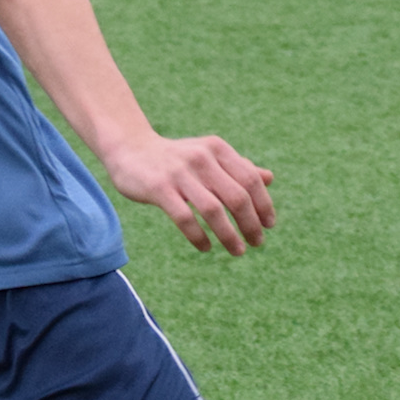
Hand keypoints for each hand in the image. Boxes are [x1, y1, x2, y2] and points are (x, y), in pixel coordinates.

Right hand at [103, 132, 274, 255]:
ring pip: (213, 210)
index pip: (250, 179)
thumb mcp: (208, 155)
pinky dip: (199, 236)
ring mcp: (179, 173)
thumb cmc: (175, 157)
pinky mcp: (159, 188)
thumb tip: (269, 178)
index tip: (268, 225)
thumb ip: (237, 167)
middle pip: (237, 196)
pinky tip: (206, 247)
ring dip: (229, 235)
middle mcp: (201, 158)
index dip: (263, 204)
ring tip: (237, 250)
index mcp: (217, 149)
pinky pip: (185, 218)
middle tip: (257, 243)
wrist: (130, 149)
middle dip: (250, 224)